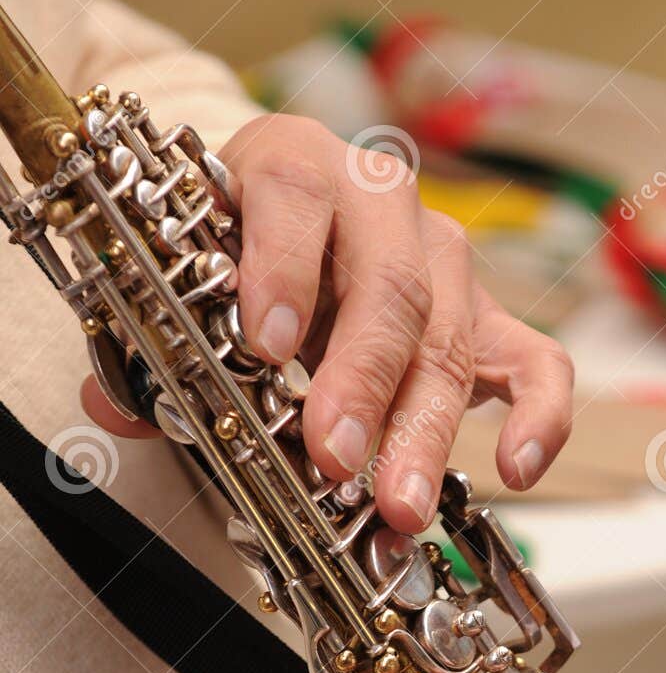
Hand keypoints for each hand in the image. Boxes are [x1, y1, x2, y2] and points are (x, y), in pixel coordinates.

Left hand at [82, 114, 573, 533]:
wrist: (288, 223)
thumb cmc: (235, 252)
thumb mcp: (184, 277)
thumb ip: (151, 344)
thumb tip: (118, 409)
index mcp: (294, 165)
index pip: (294, 198)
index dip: (281, 270)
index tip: (268, 347)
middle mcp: (382, 202)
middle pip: (388, 289)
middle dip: (362, 384)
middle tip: (336, 462)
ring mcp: (447, 261)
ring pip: (452, 340)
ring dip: (426, 431)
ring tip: (397, 507)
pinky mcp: (490, 319)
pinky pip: (539, 361)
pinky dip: (540, 415)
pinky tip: (519, 470)